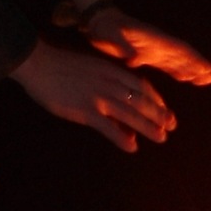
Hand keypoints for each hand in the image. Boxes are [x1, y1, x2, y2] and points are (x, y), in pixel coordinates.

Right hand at [11, 41, 177, 153]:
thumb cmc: (61, 66)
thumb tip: (115, 94)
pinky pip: (107, 126)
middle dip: (158, 113)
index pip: (141, 85)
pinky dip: (121, 137)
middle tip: (172, 125)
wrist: (39, 63)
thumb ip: (105, 79)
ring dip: (148, 126)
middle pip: (141, 99)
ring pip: (130, 113)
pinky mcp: (84, 110)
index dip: (155, 98)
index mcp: (111, 70)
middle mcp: (109, 83)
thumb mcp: (90, 68)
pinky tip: (131, 147)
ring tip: (161, 137)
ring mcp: (98, 96)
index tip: (164, 109)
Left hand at [85, 7, 210, 86]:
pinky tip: (187, 78)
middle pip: (184, 55)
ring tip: (209, 79)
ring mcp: (154, 49)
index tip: (208, 68)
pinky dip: (179, 71)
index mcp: (153, 39)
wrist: (98, 21)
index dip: (194, 59)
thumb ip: (124, 46)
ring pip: (179, 61)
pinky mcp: (147, 54)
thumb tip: (134, 59)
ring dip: (193, 69)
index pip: (178, 50)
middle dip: (200, 65)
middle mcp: (158, 44)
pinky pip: (168, 64)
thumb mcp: (111, 35)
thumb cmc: (104, 26)